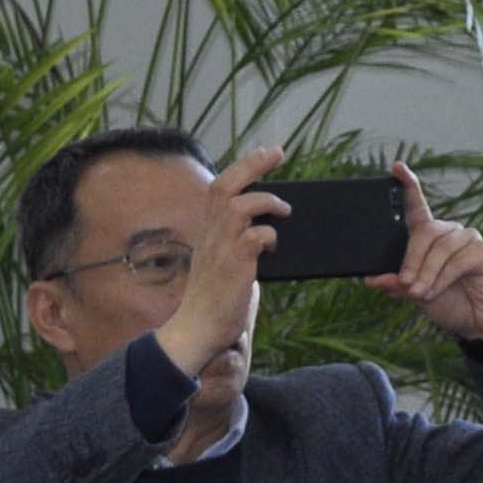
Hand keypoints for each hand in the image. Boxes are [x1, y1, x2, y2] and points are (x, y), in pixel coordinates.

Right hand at [156, 146, 286, 380]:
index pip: (220, 187)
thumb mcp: (225, 264)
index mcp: (209, 231)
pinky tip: (274, 248)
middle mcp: (211, 234)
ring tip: (284, 210)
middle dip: (253, 164)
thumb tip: (265, 235)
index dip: (242, 167)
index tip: (266, 153)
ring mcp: (221, 248)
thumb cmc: (215, 300)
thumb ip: (240, 245)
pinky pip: (254, 237)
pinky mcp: (233, 265)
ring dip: (266, 201)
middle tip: (276, 153)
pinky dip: (269, 236)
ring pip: (239, 205)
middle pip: (226, 185)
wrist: (198, 328)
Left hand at [371, 161, 482, 341]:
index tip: (396, 168)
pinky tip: (438, 290)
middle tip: (405, 283)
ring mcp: (467, 240)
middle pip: (424, 231)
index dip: (408, 185)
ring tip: (420, 292)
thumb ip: (398, 285)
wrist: (478, 323)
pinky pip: (459, 258)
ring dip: (426, 272)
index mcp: (429, 238)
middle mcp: (448, 233)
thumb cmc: (448, 303)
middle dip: (411, 258)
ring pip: (440, 246)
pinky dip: (444, 277)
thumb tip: (373, 278)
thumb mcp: (417, 295)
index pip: (417, 207)